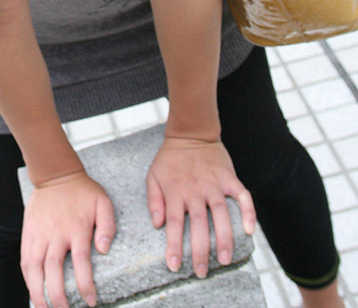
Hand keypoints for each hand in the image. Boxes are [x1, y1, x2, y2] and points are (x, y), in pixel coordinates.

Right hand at [21, 170, 115, 307]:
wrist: (55, 174)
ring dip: (38, 291)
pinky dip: (27, 278)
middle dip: (57, 296)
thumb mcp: (103, 202)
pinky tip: (33, 290)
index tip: (90, 301)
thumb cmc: (82, 191)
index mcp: (77, 228)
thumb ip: (107, 225)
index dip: (85, 285)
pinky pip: (25, 259)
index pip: (81, 263)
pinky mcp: (28, 232)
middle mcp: (56, 233)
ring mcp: (40, 233)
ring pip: (34, 267)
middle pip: (54, 270)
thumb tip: (104, 249)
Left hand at [146, 136, 255, 278]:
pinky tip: (250, 230)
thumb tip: (157, 224)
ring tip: (224, 259)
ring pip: (220, 213)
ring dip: (223, 237)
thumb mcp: (153, 175)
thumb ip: (153, 199)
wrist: (191, 132)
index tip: (174, 265)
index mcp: (175, 191)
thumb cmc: (170, 158)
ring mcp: (214, 184)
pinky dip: (248, 212)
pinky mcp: (229, 178)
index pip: (172, 223)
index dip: (174, 245)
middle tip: (202, 271)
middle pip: (197, 223)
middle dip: (199, 250)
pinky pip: (242, 196)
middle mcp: (195, 189)